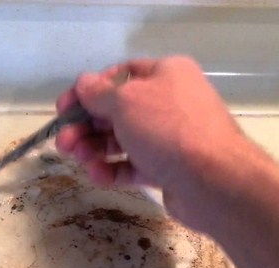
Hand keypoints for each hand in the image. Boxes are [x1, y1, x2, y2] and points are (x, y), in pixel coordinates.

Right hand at [55, 56, 263, 229]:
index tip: (65, 107)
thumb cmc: (169, 129)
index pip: (120, 75)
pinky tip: (97, 175)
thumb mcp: (126, 102)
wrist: (215, 181)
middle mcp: (170, 102)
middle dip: (86, 126)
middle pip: (117, 110)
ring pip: (123, 140)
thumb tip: (84, 83)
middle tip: (64, 142)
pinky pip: (134, 165)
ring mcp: (170, 138)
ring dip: (95, 148)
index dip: (90, 90)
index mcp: (166, 74)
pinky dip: (113, 169)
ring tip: (77, 159)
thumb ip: (99, 93)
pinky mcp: (169, 169)